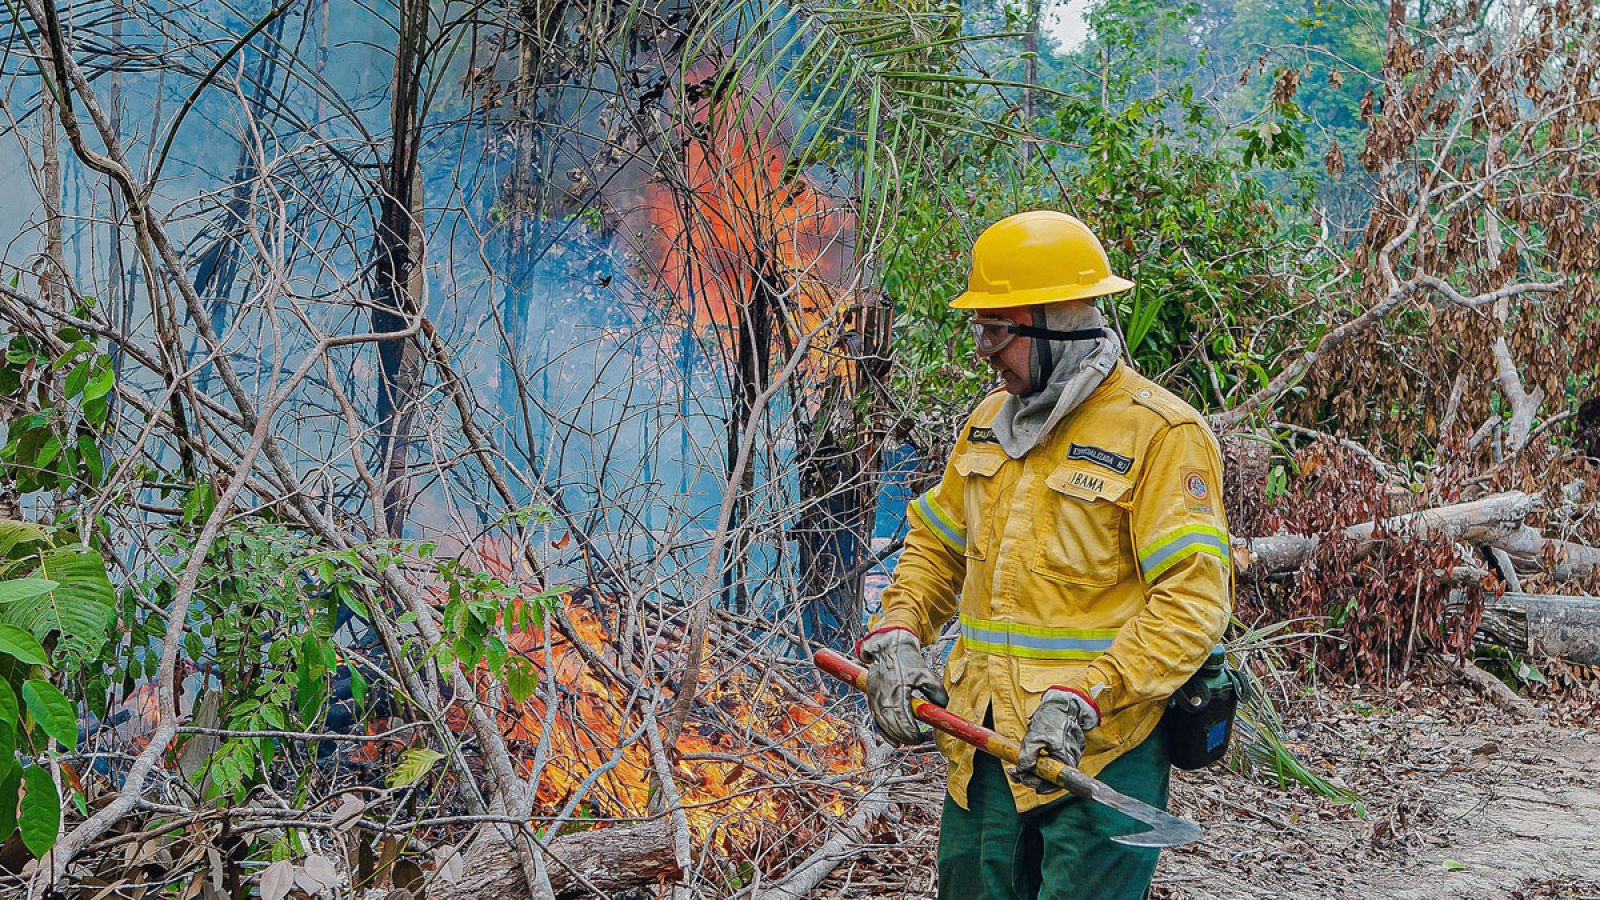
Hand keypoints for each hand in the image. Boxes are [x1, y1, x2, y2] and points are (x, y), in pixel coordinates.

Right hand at [859, 628, 947, 745]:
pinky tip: (892, 739)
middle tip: (917, 740)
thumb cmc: (907, 660)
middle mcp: (883, 697)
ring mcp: (875, 698)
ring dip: (893, 737)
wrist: (888, 648)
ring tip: (905, 742)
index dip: (912, 733)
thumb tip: (943, 706)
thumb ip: (937, 691)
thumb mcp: (926, 673)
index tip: (922, 737)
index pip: (903, 720)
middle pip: (891, 726)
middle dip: (904, 737)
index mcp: (897, 692)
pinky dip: (883, 731)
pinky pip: (876, 719)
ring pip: (882, 725)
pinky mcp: (871, 698)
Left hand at [1012, 687, 1099, 792]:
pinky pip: (1047, 764)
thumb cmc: (1050, 720)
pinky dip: (1035, 765)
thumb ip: (1028, 755)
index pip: (1055, 782)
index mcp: (1066, 759)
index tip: (1024, 780)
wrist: (1060, 706)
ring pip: (1047, 772)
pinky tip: (1021, 763)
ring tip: (1013, 770)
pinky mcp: (1060, 754)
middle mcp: (1068, 762)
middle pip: (1049, 779)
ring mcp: (1064, 758)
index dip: (1040, 785)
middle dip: (1030, 777)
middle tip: (1014, 773)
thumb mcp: (1035, 737)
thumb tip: (1022, 771)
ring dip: (1030, 772)